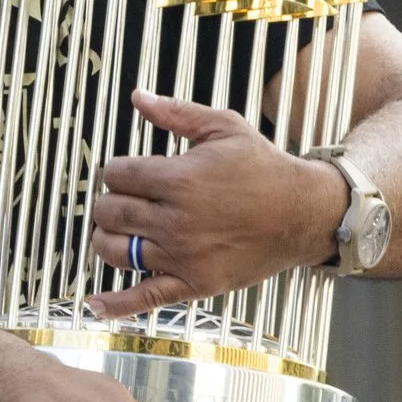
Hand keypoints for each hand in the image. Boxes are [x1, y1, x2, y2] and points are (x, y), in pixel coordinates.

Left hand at [85, 90, 348, 317]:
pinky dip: (117, 303)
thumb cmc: (265, 168)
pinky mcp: (194, 282)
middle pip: (110, 211)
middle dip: (110, 202)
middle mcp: (176, 220)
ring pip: (115, 249)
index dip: (117, 170)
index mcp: (179, 179)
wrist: (306, 213)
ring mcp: (182, 255)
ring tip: (118, 229)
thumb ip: (177, 113)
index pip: (116, 174)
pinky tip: (95, 303)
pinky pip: (146, 297)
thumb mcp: (225, 128)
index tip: (130, 173)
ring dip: (106, 238)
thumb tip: (137, 97)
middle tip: (126, 199)